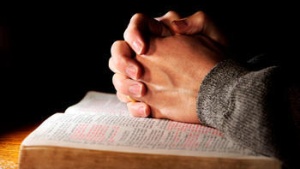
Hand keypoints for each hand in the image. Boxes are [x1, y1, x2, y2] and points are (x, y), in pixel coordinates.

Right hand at [109, 11, 226, 119]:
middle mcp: (147, 55)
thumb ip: (198, 21)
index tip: (143, 48)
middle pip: (119, 51)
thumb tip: (175, 24)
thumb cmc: (218, 61)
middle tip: (137, 73)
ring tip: (142, 92)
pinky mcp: (147, 97)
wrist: (220, 91)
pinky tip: (146, 109)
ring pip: (120, 76)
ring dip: (125, 84)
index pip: (137, 26)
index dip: (133, 34)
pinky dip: (133, 106)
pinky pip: (130, 101)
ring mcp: (144, 76)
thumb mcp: (214, 37)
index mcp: (159, 35)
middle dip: (122, 61)